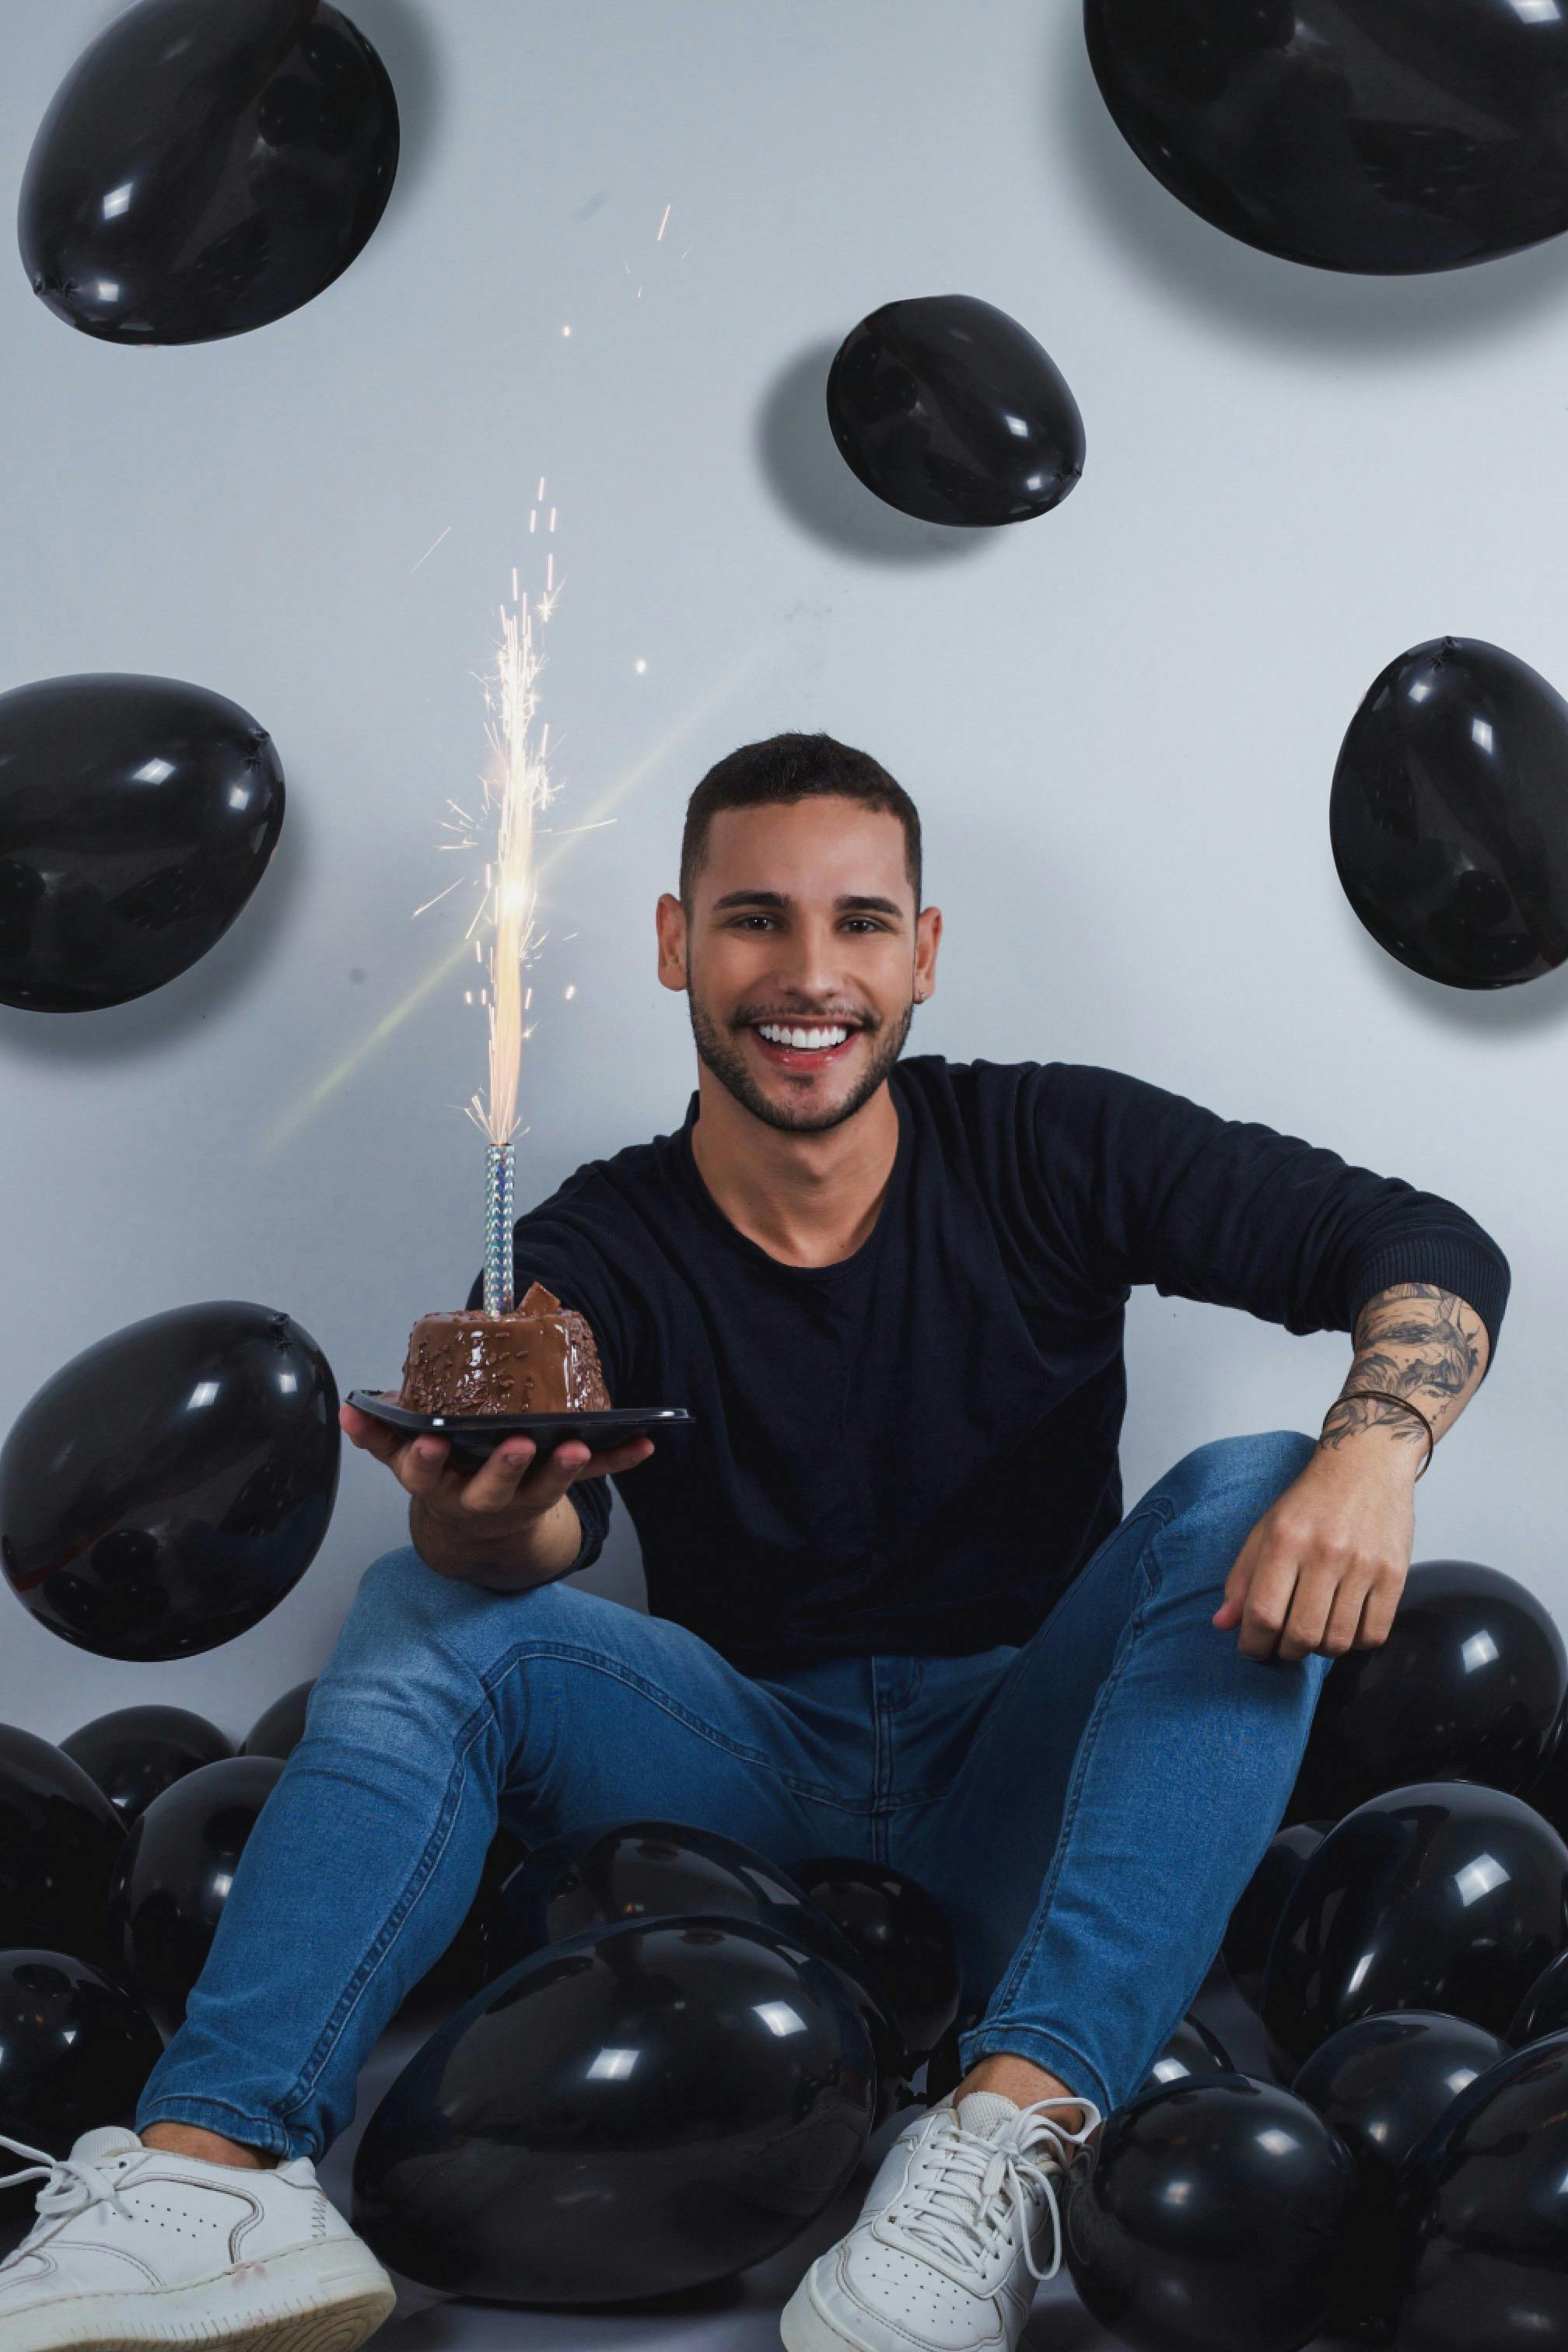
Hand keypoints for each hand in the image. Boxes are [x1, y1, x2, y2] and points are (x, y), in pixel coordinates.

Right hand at [338, 1400, 652, 1544]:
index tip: (433, 1441)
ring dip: (562, 1468)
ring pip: (542, 1489)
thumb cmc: (443, 1474)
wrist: (475, 1529)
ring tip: (577, 1443)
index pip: (425, 1473)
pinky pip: (590, 1477)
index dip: (427, 1458)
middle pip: (490, 1489)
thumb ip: (381, 1433)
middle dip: (502, 1468)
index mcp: (437, 1483)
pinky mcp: (554, 1493)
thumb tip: (353, 1409)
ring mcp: (520, 1500)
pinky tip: (645, 1444)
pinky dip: (618, 1461)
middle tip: (516, 1443)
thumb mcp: (406, 1457)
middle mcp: (478, 1499)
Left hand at [1211, 1437, 1415, 1662]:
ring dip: (1320, 1650)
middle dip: (1286, 1651)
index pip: (1262, 1613)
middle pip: (1301, 1634)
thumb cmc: (1311, 1501)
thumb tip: (1223, 1624)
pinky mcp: (1395, 1573)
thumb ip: (1243, 1577)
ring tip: (1315, 1633)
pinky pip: (1373, 1635)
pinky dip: (1355, 1643)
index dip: (1253, 1644)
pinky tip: (1345, 1626)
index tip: (1252, 1649)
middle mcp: (1324, 1552)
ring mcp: (1363, 1564)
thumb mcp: (1266, 1529)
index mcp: (1285, 1540)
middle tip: (1284, 1644)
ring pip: (1337, 1641)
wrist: (1366, 1464)